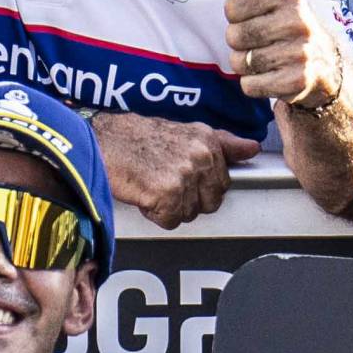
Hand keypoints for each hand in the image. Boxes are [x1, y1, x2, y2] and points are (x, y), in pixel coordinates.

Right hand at [92, 111, 260, 229]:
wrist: (101, 141)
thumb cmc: (135, 137)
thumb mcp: (184, 131)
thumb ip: (222, 143)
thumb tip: (251, 149)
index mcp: (206, 140)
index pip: (223, 180)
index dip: (201, 185)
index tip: (185, 179)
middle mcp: (200, 156)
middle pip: (211, 201)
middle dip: (188, 199)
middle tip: (164, 181)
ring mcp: (184, 176)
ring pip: (190, 213)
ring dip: (169, 207)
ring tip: (151, 184)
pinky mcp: (167, 195)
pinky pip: (170, 221)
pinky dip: (154, 214)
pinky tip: (144, 194)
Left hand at [226, 0, 343, 107]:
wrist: (319, 65)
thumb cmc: (279, 16)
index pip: (230, 8)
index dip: (235, 15)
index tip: (256, 14)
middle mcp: (300, 18)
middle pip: (234, 36)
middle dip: (239, 42)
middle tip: (261, 39)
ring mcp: (302, 51)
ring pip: (241, 62)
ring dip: (245, 64)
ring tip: (267, 56)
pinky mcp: (300, 81)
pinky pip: (251, 86)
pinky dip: (253, 85)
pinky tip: (271, 76)